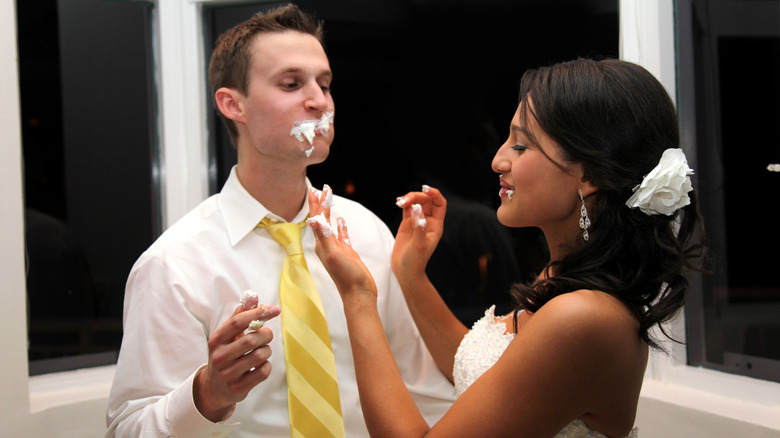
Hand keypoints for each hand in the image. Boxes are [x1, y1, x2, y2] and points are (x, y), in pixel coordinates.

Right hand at [194, 303, 280, 421]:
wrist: (213, 388)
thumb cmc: (225, 355)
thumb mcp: (227, 336)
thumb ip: (239, 316)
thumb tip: (253, 296)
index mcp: (216, 340)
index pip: (237, 322)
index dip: (258, 313)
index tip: (274, 309)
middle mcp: (220, 357)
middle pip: (251, 340)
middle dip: (266, 334)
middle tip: (268, 334)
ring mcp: (228, 374)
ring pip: (260, 356)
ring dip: (267, 350)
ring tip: (263, 350)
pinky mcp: (239, 388)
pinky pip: (263, 372)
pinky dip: (267, 365)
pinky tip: (261, 365)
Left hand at [307, 185, 377, 303]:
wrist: (358, 293)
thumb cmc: (346, 276)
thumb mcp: (333, 254)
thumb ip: (324, 236)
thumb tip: (313, 219)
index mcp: (322, 243)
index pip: (317, 218)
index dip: (316, 202)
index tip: (315, 188)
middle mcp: (326, 244)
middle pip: (322, 219)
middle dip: (321, 203)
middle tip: (322, 188)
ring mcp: (337, 248)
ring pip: (330, 225)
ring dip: (329, 212)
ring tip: (328, 199)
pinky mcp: (347, 252)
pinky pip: (342, 235)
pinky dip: (341, 226)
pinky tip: (341, 220)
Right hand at [392, 185, 446, 279]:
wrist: (405, 272)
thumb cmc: (415, 261)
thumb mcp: (418, 245)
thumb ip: (419, 226)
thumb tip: (417, 208)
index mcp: (436, 226)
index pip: (440, 204)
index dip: (435, 194)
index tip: (425, 189)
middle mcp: (428, 222)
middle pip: (426, 201)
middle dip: (416, 196)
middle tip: (404, 201)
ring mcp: (417, 222)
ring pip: (416, 203)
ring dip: (408, 198)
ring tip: (399, 202)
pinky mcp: (407, 224)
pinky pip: (407, 209)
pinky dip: (403, 203)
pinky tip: (398, 201)